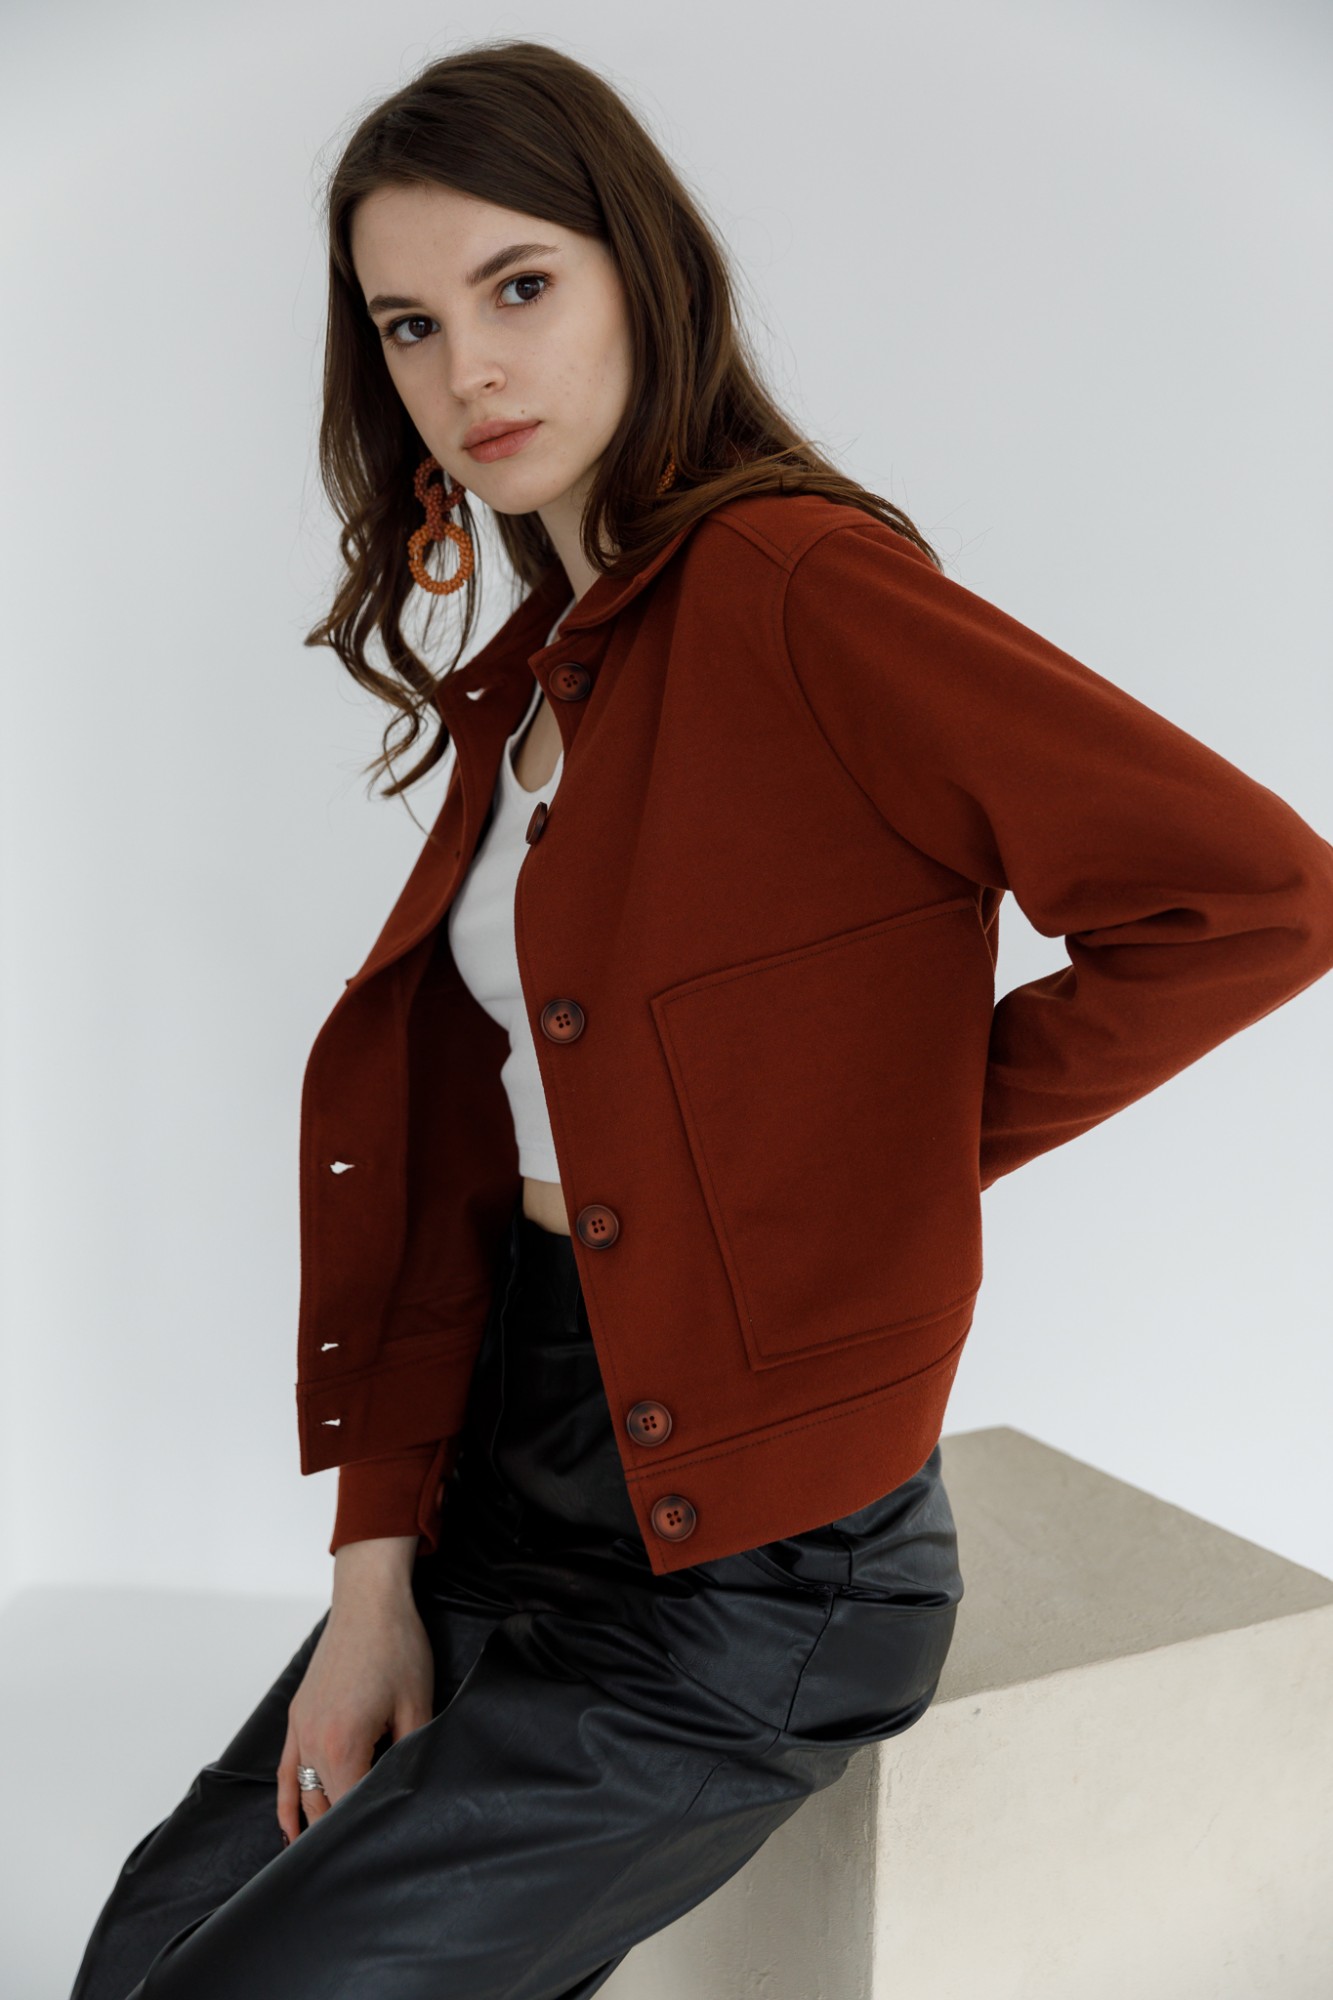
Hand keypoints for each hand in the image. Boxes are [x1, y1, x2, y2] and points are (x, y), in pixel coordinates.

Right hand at [277, 1551, 433, 1842]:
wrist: (370, 1601)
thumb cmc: (397, 1646)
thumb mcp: (417, 1706)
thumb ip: (412, 1755)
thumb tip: (412, 1791)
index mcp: (343, 1745)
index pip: (349, 1809)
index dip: (367, 1830)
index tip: (381, 1848)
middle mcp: (313, 1741)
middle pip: (323, 1806)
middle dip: (342, 1831)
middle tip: (363, 1858)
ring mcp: (300, 1728)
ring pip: (303, 1793)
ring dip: (315, 1821)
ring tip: (327, 1858)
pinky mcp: (297, 1715)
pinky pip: (286, 1769)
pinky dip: (287, 1800)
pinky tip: (290, 1827)